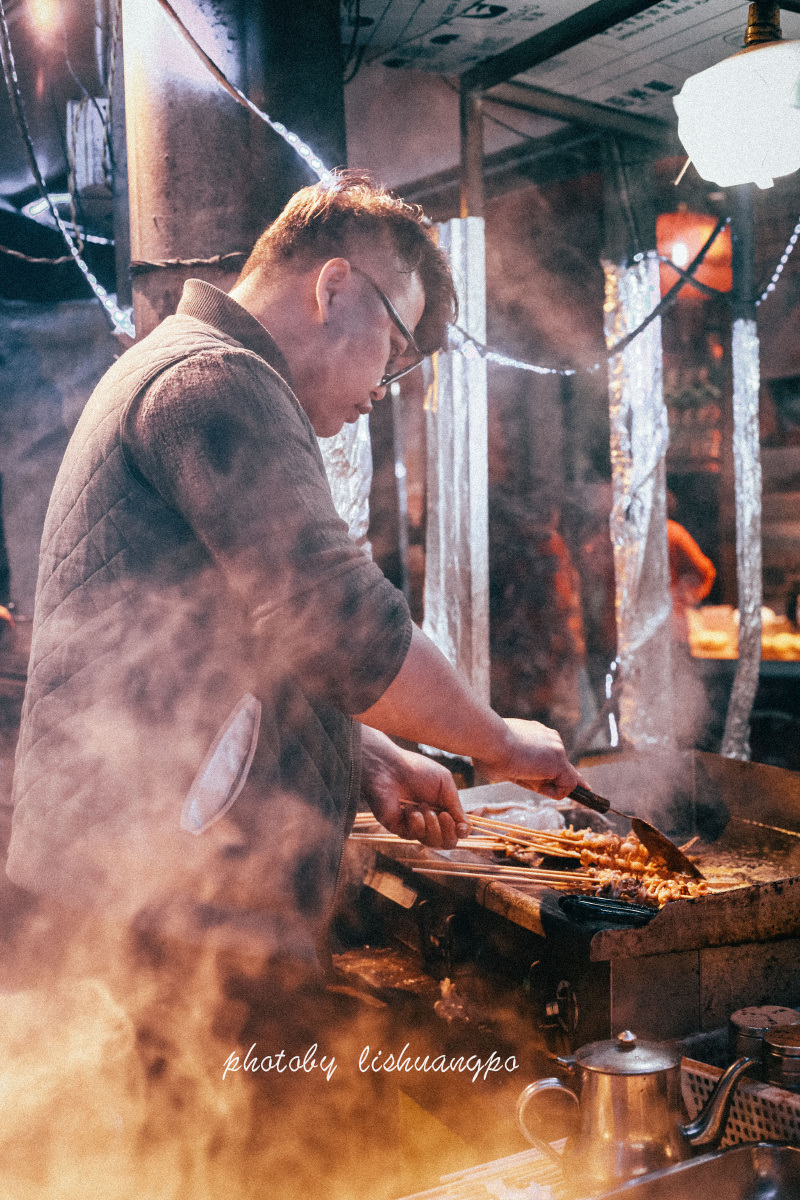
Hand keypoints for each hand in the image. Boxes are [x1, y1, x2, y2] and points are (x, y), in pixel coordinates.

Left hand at [359, 727, 469, 848]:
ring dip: (431, 824)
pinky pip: (414, 835)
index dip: (462, 832)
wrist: (390, 766)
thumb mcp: (445, 784)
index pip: (456, 830)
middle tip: (443, 815)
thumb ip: (456, 807)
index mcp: (442, 809)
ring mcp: (414, 826)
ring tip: (422, 805)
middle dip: (448, 832)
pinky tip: (408, 808)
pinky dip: (416, 822)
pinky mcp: (399, 828)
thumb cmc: (417, 770)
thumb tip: (466, 829)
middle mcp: (429, 821)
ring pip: (432, 842)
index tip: (461, 827)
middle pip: (447, 842)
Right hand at [472, 717, 583, 799]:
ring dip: (542, 784)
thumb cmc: (487, 750)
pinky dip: (553, 792)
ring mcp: (557, 748)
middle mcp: (549, 737)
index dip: (559, 770)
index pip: (553, 755)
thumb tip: (509, 769)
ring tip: (519, 771)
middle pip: (557, 769)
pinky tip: (531, 780)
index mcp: (536, 734)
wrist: (489, 739)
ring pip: (560, 777)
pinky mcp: (560, 762)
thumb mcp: (503, 758)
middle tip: (519, 773)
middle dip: (543, 780)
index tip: (573, 782)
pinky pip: (566, 786)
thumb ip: (515, 764)